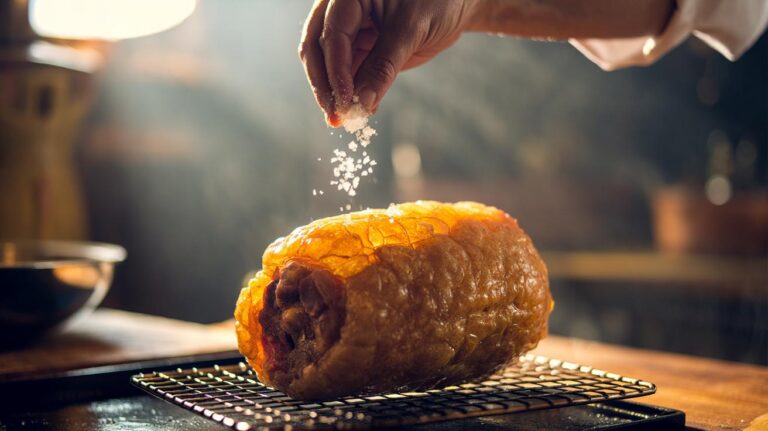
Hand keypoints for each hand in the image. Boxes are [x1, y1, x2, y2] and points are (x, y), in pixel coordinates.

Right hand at [299, 0, 478, 125]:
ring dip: (334, 93)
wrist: (456, 5)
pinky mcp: (360, 49)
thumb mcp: (411, 30)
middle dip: (324, 84)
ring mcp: (349, 31)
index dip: (335, 69)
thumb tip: (362, 102)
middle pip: (317, 49)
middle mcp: (341, 10)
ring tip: (343, 120)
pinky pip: (348, 73)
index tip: (344, 100)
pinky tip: (358, 111)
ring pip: (328, 65)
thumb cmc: (436, 2)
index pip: (332, 34)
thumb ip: (384, 65)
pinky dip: (351, 93)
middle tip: (335, 116)